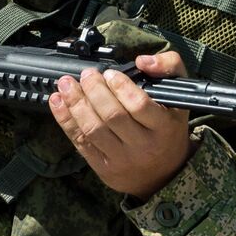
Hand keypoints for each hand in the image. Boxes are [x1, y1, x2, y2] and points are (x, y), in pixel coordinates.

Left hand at [47, 51, 194, 199]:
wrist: (163, 174)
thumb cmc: (167, 129)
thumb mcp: (178, 96)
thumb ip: (169, 67)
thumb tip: (142, 61)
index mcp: (165, 127)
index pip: (140, 105)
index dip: (121, 87)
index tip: (110, 73)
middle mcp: (143, 146)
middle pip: (112, 116)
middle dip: (94, 91)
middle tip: (87, 75)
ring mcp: (122, 159)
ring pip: (93, 129)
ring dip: (75, 104)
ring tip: (66, 84)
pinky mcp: (103, 167)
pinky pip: (80, 142)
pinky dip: (65, 120)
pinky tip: (57, 101)